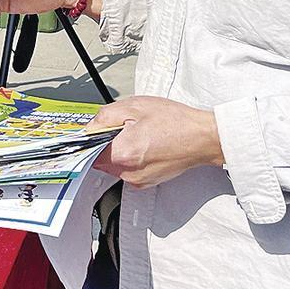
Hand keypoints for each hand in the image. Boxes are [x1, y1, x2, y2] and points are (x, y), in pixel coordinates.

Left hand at [89, 96, 222, 188]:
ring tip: (138, 134)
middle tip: (122, 127)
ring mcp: (138, 180)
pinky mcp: (146, 182)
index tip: (89, 133)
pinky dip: (131, 157)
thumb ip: (105, 117)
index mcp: (123, 153)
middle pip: (100, 158)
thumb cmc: (176, 122)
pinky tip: (145, 144)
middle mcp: (128, 172)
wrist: (203, 138)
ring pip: (113, 164)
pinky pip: (127, 169)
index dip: (87, 139)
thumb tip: (90, 127)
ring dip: (119, 150)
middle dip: (105, 142)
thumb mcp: (135, 106)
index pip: (87, 152)